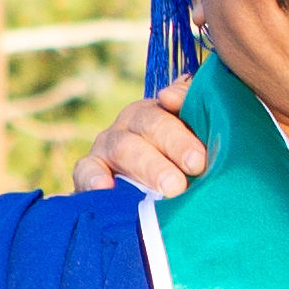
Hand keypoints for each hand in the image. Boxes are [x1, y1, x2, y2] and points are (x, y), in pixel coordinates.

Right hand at [73, 72, 204, 196]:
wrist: (137, 198)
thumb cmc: (176, 171)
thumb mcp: (191, 146)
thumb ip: (196, 116)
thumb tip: (187, 90)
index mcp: (158, 111)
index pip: (174, 100)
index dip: (184, 102)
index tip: (202, 124)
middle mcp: (131, 123)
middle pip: (152, 123)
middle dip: (177, 143)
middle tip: (197, 164)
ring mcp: (106, 145)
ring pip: (125, 148)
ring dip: (151, 167)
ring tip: (174, 187)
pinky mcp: (88, 169)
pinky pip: (86, 169)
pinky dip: (94, 177)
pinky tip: (106, 187)